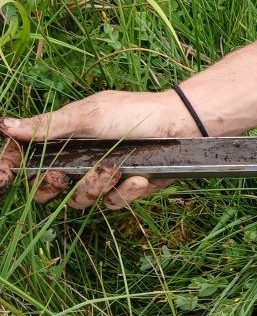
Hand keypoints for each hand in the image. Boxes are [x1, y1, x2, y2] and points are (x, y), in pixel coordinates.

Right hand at [0, 90, 200, 208]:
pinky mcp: (127, 189)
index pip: (28, 158)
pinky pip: (113, 203)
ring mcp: (103, 176)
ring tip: (113, 169)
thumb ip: (48, 126)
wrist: (180, 125)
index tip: (5, 178)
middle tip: (60, 178)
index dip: (12, 169)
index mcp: (65, 139)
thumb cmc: (133, 113)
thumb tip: (4, 125)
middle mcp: (80, 160)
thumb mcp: (88, 115)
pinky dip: (125, 191)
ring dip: (94, 186)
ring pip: (80, 200)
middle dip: (51, 187)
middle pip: (47, 189)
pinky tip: (138, 176)